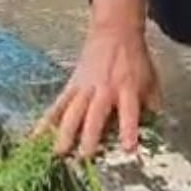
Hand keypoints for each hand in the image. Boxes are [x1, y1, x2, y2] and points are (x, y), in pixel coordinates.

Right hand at [34, 0, 160, 158]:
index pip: (130, 113)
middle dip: (89, 137)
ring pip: (72, 113)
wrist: (115, 33)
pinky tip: (35, 138)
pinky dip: (46, 122)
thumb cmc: (135, 60)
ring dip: (64, 133)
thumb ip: (152, 105)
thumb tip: (155, 130)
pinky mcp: (71, 86)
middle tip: (84, 157)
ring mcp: (85, 88)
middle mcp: (105, 90)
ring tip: (58, 153)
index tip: (128, 149)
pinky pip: (57, 106)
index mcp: (127, 89)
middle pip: (94, 116)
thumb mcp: (151, 80)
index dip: (129, 130)